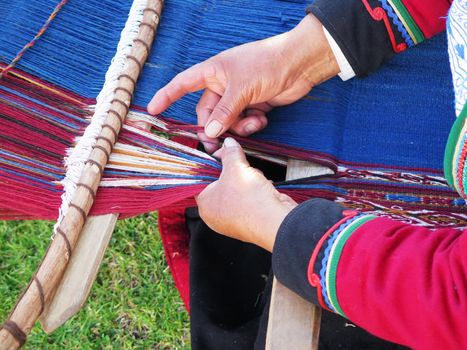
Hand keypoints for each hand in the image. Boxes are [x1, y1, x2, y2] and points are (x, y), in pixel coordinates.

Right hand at [148, 14, 338, 151]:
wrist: (299, 64)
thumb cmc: (267, 63)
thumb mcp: (241, 88)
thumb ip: (223, 113)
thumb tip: (210, 133)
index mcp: (213, 72)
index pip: (183, 84)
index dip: (167, 96)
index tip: (153, 109)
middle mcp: (223, 85)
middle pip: (208, 113)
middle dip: (214, 127)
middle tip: (217, 144)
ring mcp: (238, 96)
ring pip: (227, 121)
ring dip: (237, 127)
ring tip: (252, 121)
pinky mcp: (253, 105)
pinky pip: (243, 122)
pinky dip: (250, 125)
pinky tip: (262, 118)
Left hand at [196, 138, 296, 251]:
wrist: (276, 221)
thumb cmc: (249, 200)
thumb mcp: (236, 168)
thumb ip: (230, 153)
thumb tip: (228, 143)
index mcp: (205, 204)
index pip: (201, 180)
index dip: (212, 164)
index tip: (221, 154)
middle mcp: (216, 215)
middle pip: (221, 184)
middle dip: (233, 171)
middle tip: (240, 164)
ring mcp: (234, 219)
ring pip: (237, 190)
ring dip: (247, 180)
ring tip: (254, 178)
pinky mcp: (250, 220)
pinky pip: (250, 199)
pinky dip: (256, 190)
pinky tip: (262, 187)